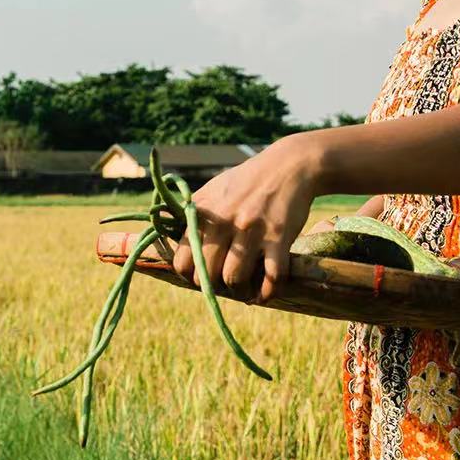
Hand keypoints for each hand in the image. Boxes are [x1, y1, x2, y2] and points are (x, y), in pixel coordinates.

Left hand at [170, 133, 323, 304]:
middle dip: (216, 287)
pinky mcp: (279, 237)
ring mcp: (252, 230)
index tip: (203, 276)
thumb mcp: (212, 190)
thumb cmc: (246, 181)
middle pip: (207, 276)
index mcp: (203, 213)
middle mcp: (223, 222)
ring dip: (241, 292)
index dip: (192, 276)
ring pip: (235, 280)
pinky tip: (265, 294)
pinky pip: (271, 277)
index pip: (183, 262)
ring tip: (245, 290)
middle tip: (226, 284)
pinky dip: (268, 293)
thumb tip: (172, 241)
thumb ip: (191, 215)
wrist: (287, 166)